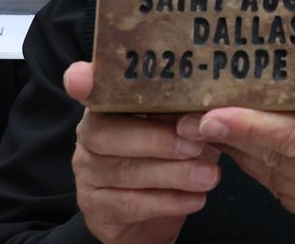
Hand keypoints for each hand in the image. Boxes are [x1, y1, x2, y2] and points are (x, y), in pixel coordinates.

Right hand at [64, 62, 221, 243]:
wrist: (156, 215)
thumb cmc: (173, 156)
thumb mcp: (184, 128)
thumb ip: (187, 114)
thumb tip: (211, 114)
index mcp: (109, 104)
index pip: (90, 87)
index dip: (83, 81)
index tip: (82, 80)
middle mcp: (90, 135)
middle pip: (107, 131)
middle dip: (157, 138)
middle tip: (197, 144)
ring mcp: (88, 173)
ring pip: (124, 171)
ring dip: (172, 173)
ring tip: (209, 175)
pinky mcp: (96, 208)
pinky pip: (129, 204)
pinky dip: (168, 201)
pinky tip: (196, 199)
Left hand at [190, 107, 294, 243]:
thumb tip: (286, 70)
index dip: (251, 127)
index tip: (212, 116)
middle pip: (276, 156)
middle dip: (233, 132)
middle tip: (193, 106)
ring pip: (271, 174)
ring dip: (244, 147)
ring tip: (216, 119)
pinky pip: (281, 191)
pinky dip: (264, 167)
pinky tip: (253, 147)